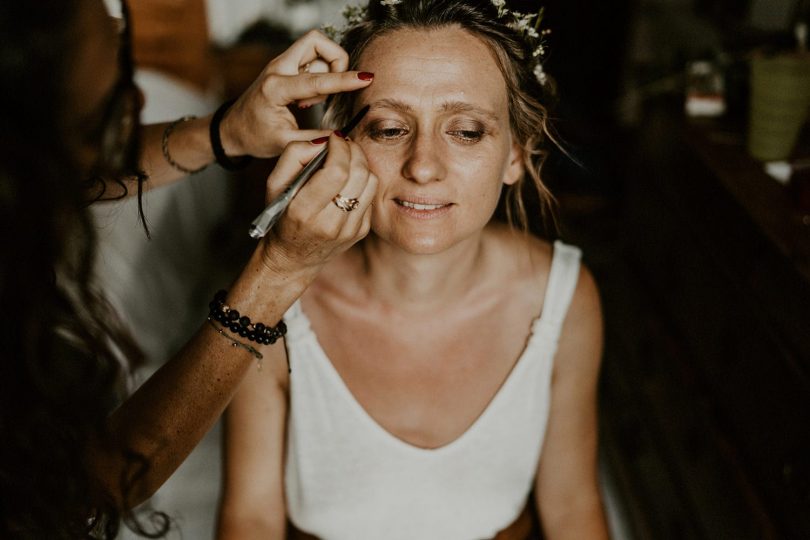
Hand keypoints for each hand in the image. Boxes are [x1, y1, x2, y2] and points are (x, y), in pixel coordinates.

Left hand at [218, 30, 372, 158]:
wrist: (233, 128)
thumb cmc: (254, 136)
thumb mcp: (284, 144)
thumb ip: (313, 140)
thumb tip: (340, 137)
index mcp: (275, 88)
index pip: (317, 80)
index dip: (344, 80)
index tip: (366, 78)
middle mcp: (278, 69)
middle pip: (316, 41)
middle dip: (336, 58)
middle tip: (336, 85)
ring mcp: (282, 65)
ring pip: (316, 50)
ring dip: (327, 70)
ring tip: (316, 99)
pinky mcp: (286, 67)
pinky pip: (312, 59)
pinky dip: (320, 74)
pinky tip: (310, 96)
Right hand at [259, 134, 376, 272]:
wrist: (294, 255)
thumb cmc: (282, 215)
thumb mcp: (274, 183)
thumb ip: (294, 155)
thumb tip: (324, 140)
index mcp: (304, 211)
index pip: (336, 171)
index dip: (340, 148)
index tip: (334, 139)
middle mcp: (329, 224)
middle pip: (358, 174)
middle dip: (353, 150)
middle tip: (343, 144)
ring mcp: (349, 230)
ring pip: (371, 182)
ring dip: (361, 163)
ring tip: (346, 160)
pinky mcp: (361, 231)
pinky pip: (371, 195)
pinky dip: (362, 182)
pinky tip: (347, 183)